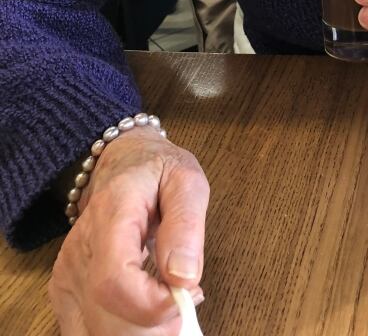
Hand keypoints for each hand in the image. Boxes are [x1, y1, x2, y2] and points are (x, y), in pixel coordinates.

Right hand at [49, 126, 209, 334]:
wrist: (117, 163)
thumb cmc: (155, 170)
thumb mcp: (185, 180)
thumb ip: (186, 225)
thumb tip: (184, 277)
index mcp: (109, 218)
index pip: (114, 283)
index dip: (152, 306)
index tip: (188, 295)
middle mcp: (79, 254)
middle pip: (105, 323)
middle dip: (155, 326)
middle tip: (185, 298)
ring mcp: (66, 278)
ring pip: (95, 335)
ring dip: (140, 333)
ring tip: (166, 301)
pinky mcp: (65, 295)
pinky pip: (89, 333)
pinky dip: (123, 332)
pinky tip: (146, 311)